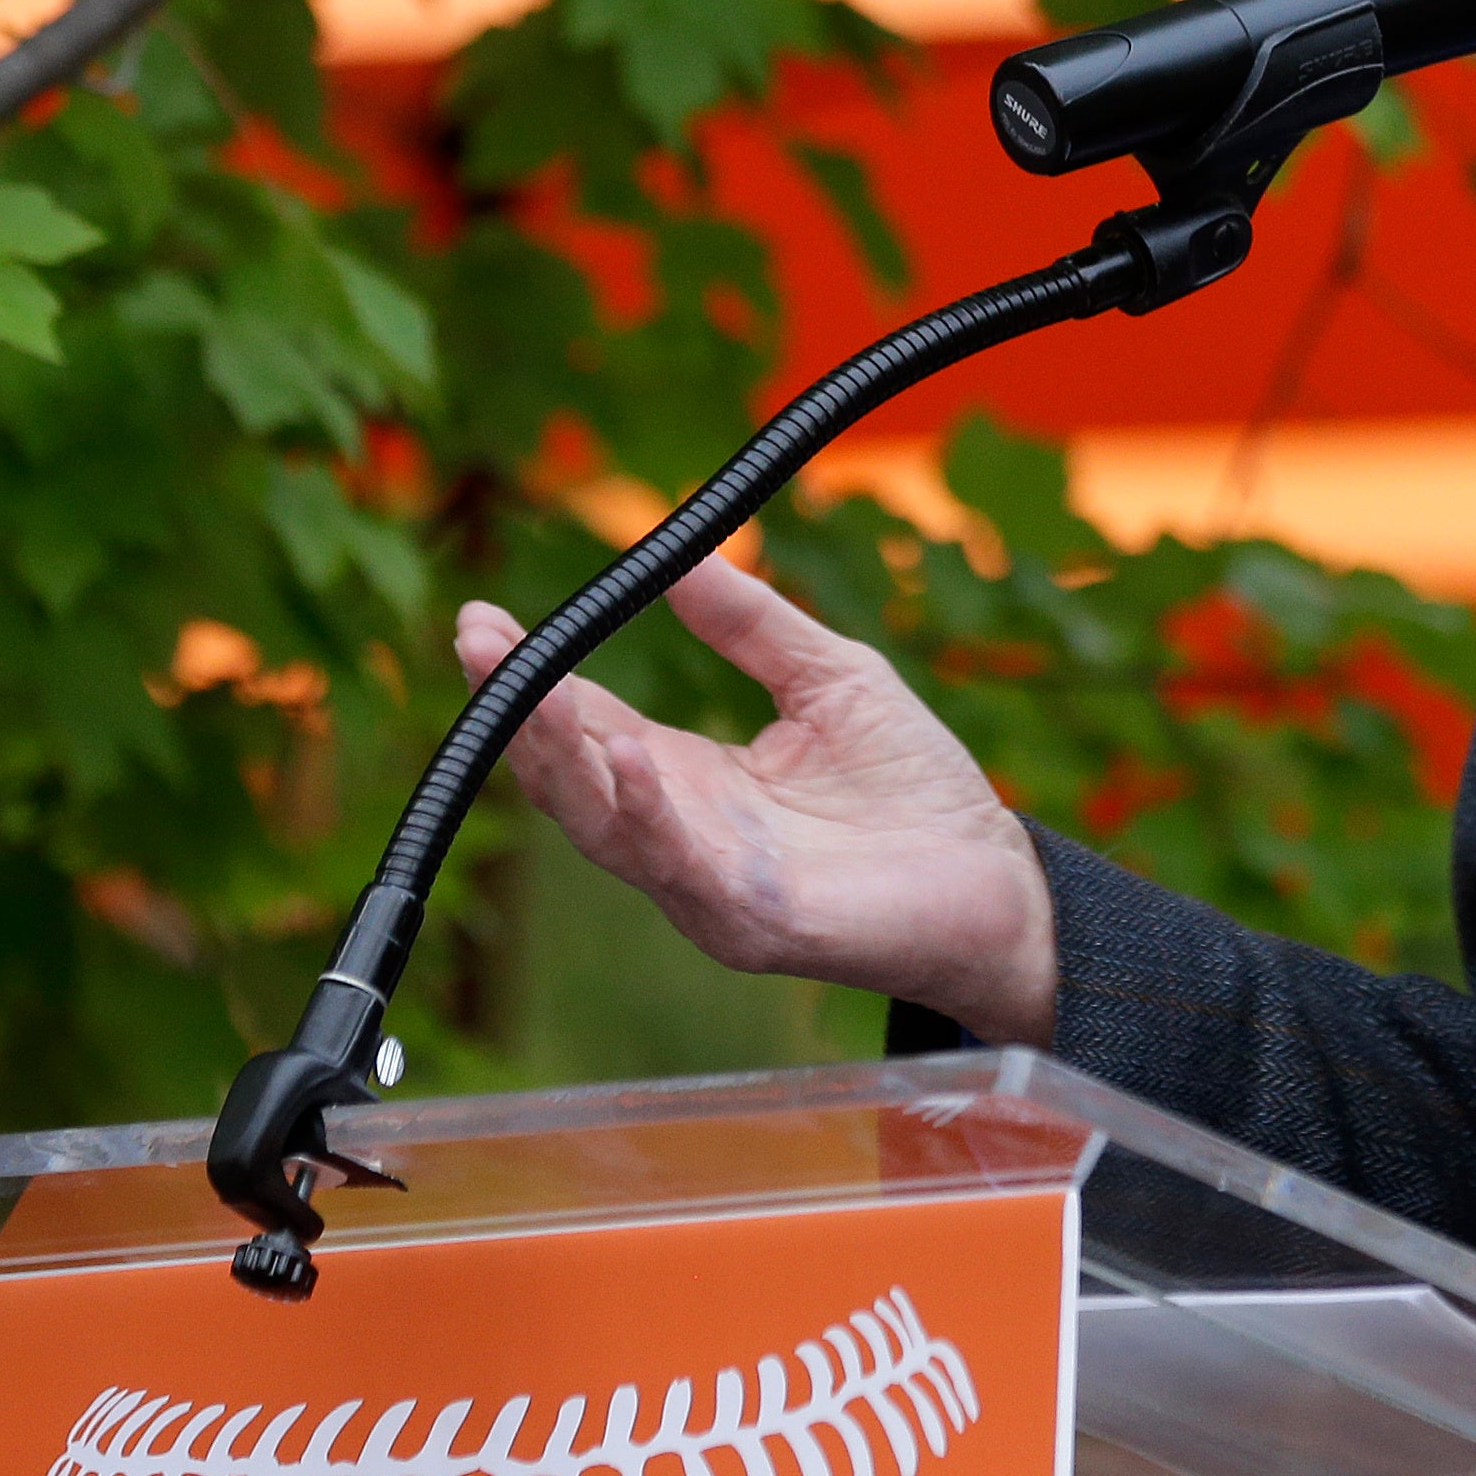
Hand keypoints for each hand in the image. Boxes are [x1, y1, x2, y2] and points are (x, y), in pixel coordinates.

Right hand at [453, 558, 1058, 1043]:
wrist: (997, 882)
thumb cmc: (915, 791)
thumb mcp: (829, 678)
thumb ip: (752, 623)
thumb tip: (675, 551)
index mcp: (689, 780)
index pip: (586, 724)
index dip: (531, 677)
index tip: (483, 619)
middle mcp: (681, 836)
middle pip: (572, 777)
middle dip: (518, 711)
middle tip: (479, 641)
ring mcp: (709, 887)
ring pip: (609, 827)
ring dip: (563, 758)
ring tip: (532, 690)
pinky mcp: (756, 924)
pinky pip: (687, 873)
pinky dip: (653, 819)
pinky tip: (633, 764)